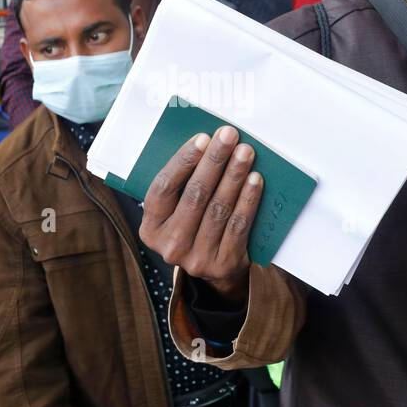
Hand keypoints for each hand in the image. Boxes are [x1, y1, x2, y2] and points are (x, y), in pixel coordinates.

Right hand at [139, 126, 262, 298]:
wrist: (215, 270)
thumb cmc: (194, 226)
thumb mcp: (176, 211)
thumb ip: (182, 184)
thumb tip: (206, 144)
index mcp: (151, 227)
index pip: (163, 188)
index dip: (183, 161)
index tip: (203, 138)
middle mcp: (170, 245)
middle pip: (194, 195)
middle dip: (214, 161)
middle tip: (229, 136)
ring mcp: (196, 258)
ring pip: (218, 208)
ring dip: (234, 176)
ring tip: (245, 153)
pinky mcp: (223, 264)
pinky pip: (238, 226)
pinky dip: (248, 200)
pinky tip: (255, 180)